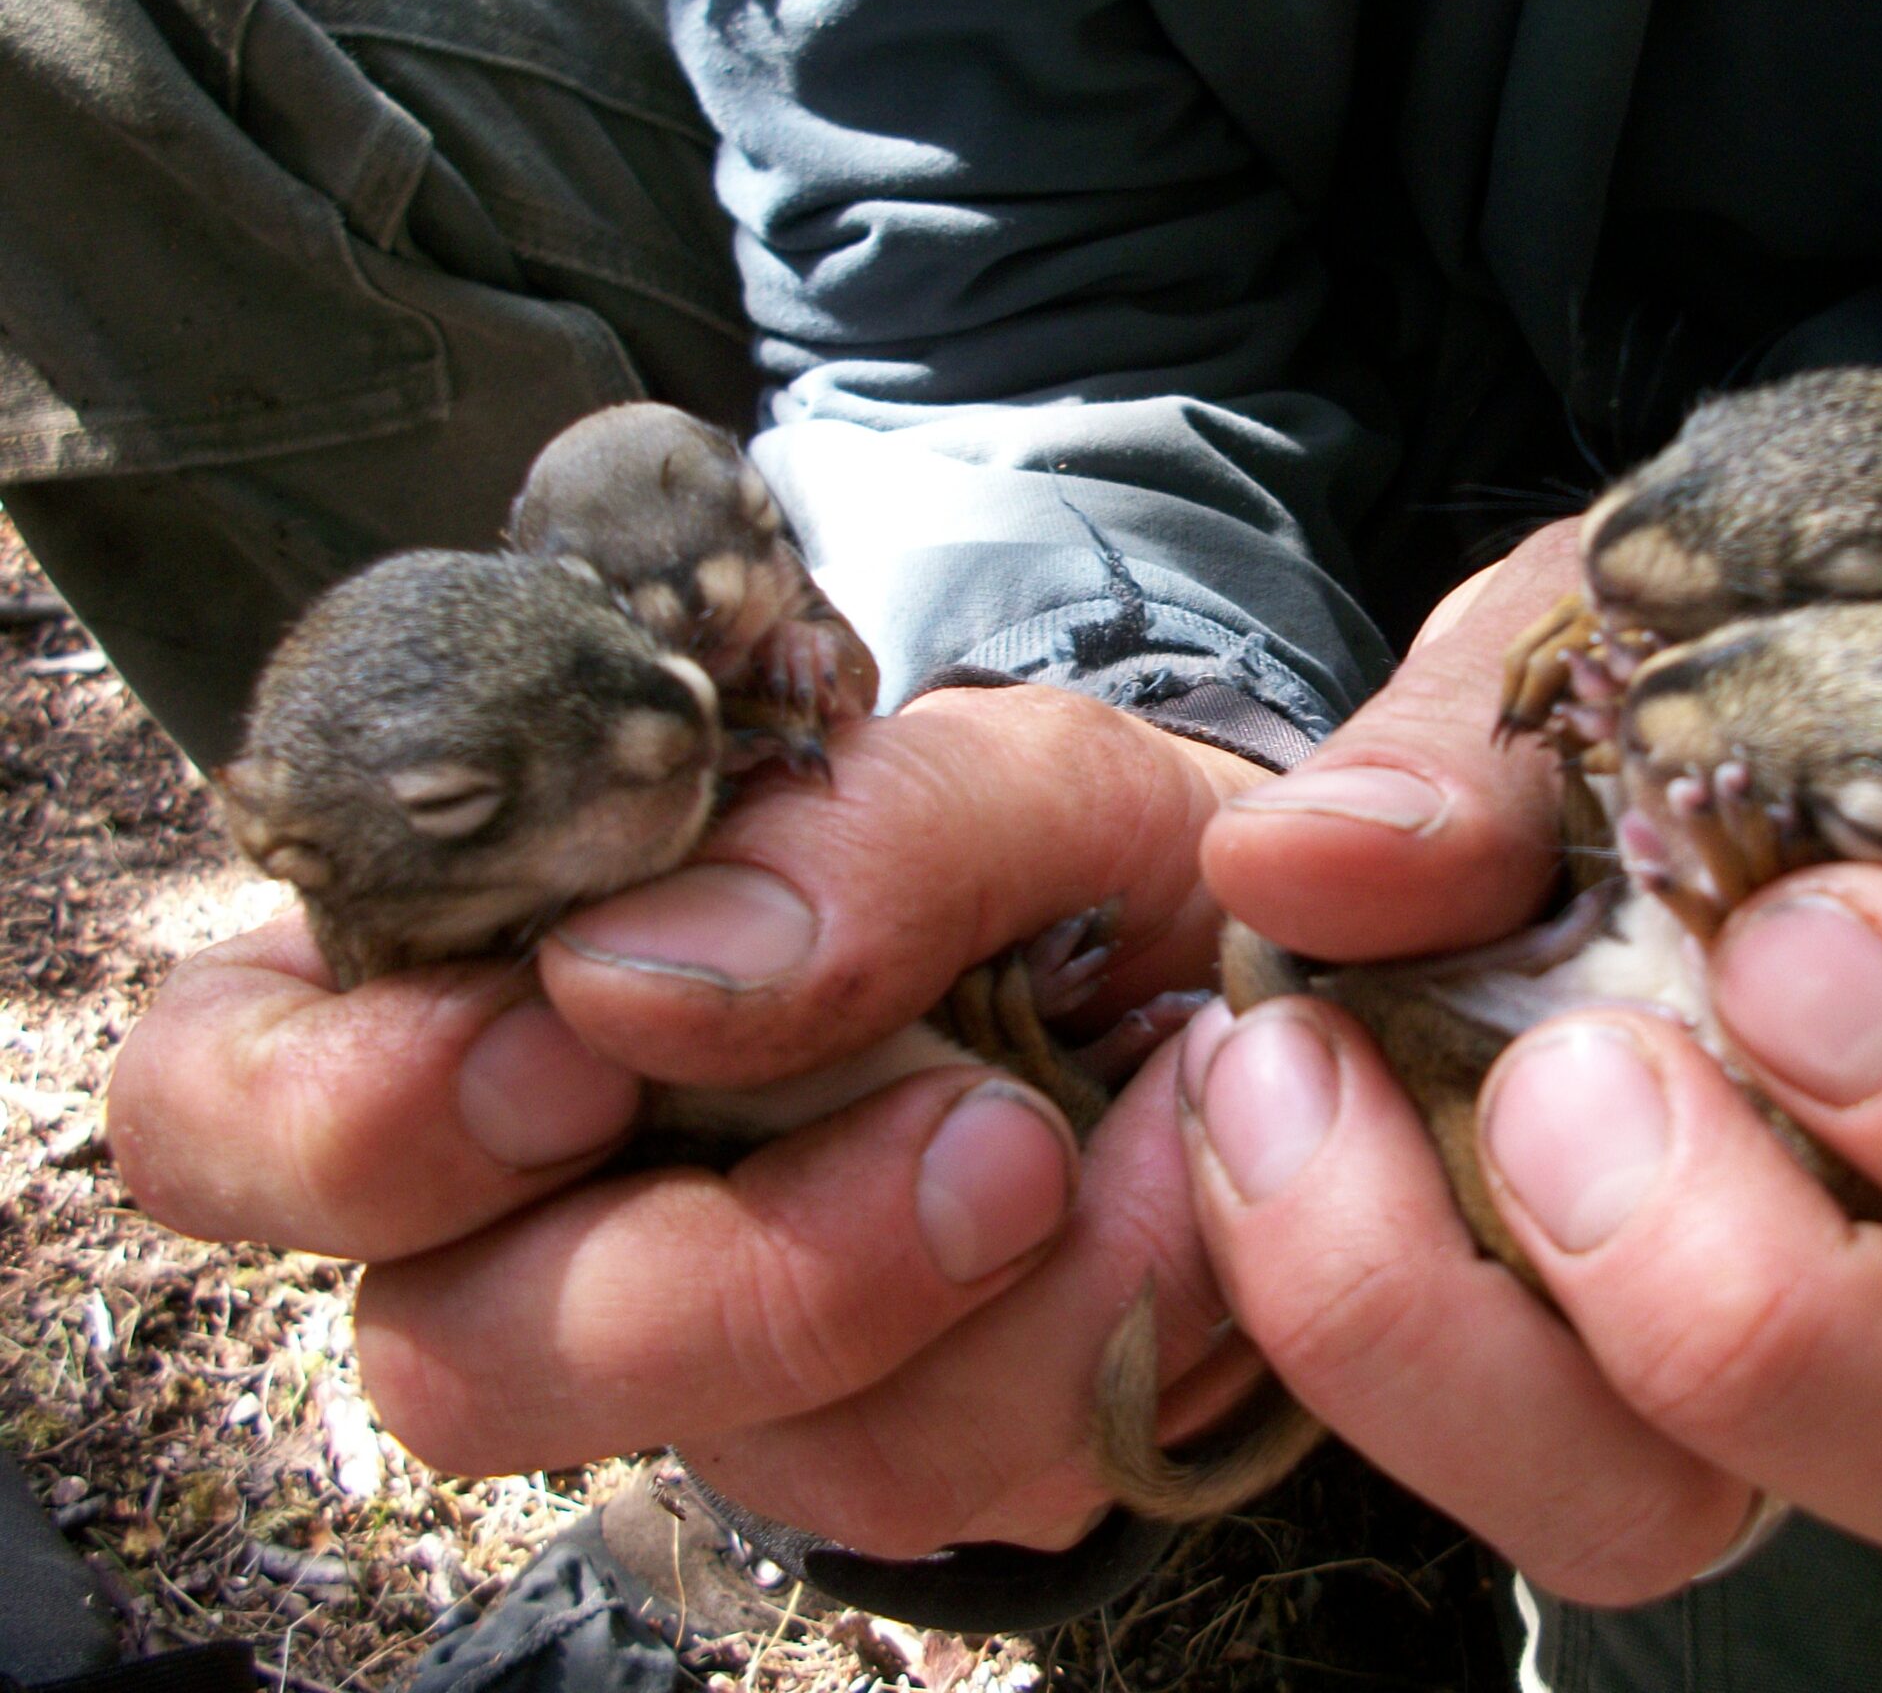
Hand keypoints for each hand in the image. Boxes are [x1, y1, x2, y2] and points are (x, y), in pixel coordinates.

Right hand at [110, 683, 1268, 1555]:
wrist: (1280, 970)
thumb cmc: (1083, 846)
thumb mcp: (1009, 765)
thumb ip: (851, 824)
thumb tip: (625, 973)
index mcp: (497, 989)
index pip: (234, 1094)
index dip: (343, 1113)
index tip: (568, 1048)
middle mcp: (569, 1201)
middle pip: (453, 1351)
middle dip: (700, 1283)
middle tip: (969, 1135)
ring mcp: (731, 1344)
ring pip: (730, 1451)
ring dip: (956, 1314)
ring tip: (1097, 1137)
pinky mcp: (901, 1434)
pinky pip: (938, 1482)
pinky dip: (1084, 1350)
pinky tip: (1161, 1199)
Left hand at [1193, 522, 1881, 1602]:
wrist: (1549, 748)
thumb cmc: (1674, 687)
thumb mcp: (1619, 642)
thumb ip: (1500, 748)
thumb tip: (1322, 861)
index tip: (1788, 940)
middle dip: (1790, 1313)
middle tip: (1572, 1081)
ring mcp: (1768, 1359)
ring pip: (1720, 1531)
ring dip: (1497, 1366)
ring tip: (1329, 1097)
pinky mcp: (1566, 1393)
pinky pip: (1495, 1463)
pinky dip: (1348, 1317)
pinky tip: (1253, 1111)